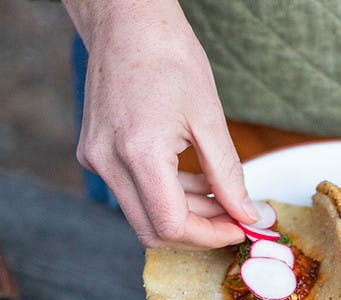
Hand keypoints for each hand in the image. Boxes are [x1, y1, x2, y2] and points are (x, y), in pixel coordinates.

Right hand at [63, 0, 256, 247]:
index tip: (239, 229)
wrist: (125, 18)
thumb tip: (246, 215)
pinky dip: (166, 194)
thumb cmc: (167, 54)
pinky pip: (133, 192)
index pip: (172, 225)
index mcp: (138, 152)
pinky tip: (193, 178)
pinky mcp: (94, 153)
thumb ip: (227, 175)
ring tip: (219, 193)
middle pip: (154, 230)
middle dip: (198, 232)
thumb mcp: (209, 117)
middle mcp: (108, 162)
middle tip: (232, 219)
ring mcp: (96, 159)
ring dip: (184, 213)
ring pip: (143, 215)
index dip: (209, 236)